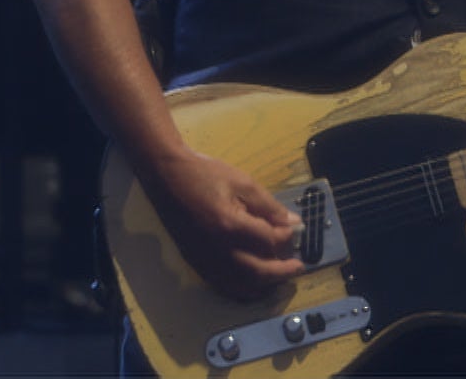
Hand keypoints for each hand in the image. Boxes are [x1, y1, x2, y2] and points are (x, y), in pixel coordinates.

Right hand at [146, 150, 304, 300]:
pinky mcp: (197, 263)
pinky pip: (223, 286)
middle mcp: (219, 250)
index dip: (285, 236)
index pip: (269, 241)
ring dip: (265, 285)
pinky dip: (243, 289)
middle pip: (258, 272)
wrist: (168, 177)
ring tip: (280, 277)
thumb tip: (293, 223)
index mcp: (231, 226)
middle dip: (282, 271)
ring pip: (241, 285)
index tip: (293, 230)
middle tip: (298, 267)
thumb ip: (269, 207)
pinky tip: (254, 283)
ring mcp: (206, 260)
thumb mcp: (243, 183)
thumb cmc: (206, 175)